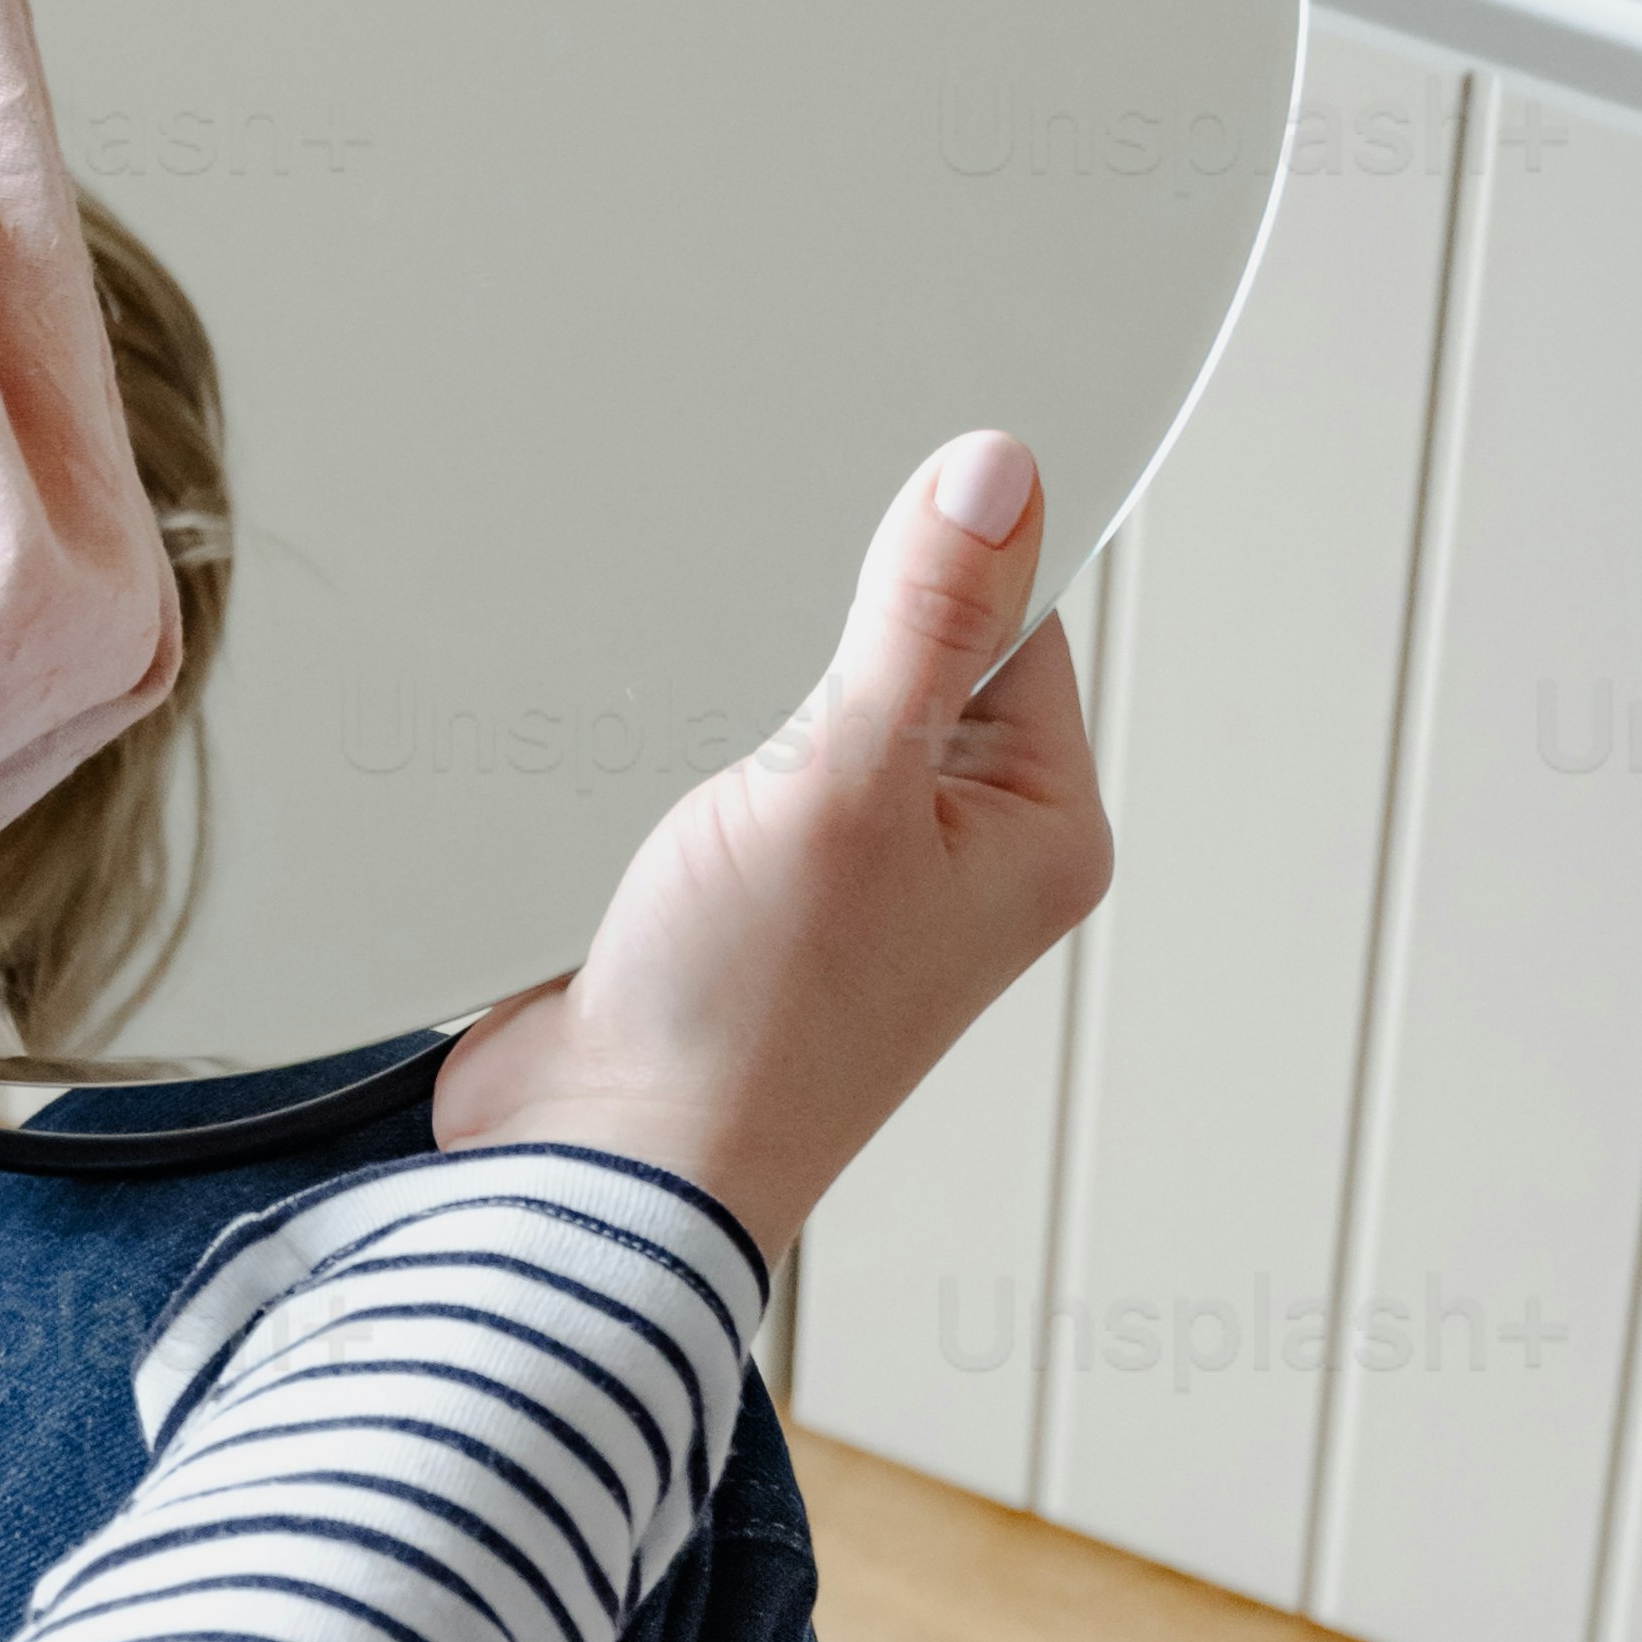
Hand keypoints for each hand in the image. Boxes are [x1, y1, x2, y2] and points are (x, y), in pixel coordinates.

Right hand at [430, 436, 1107, 1261]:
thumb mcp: (844, 786)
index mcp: (1042, 828)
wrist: (599, 1169)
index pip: (1022, 611)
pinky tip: (653, 749)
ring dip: (746, 679)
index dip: (940, 546)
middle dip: (831, 618)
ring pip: (814, 692)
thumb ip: (923, 622)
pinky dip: (692, 734)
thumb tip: (1002, 472)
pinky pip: (737, 753)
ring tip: (705, 724)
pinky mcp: (753, 885)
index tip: (858, 513)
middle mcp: (965, 849)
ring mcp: (857, 872)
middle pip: (919, 643)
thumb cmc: (743, 1024)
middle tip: (762, 649)